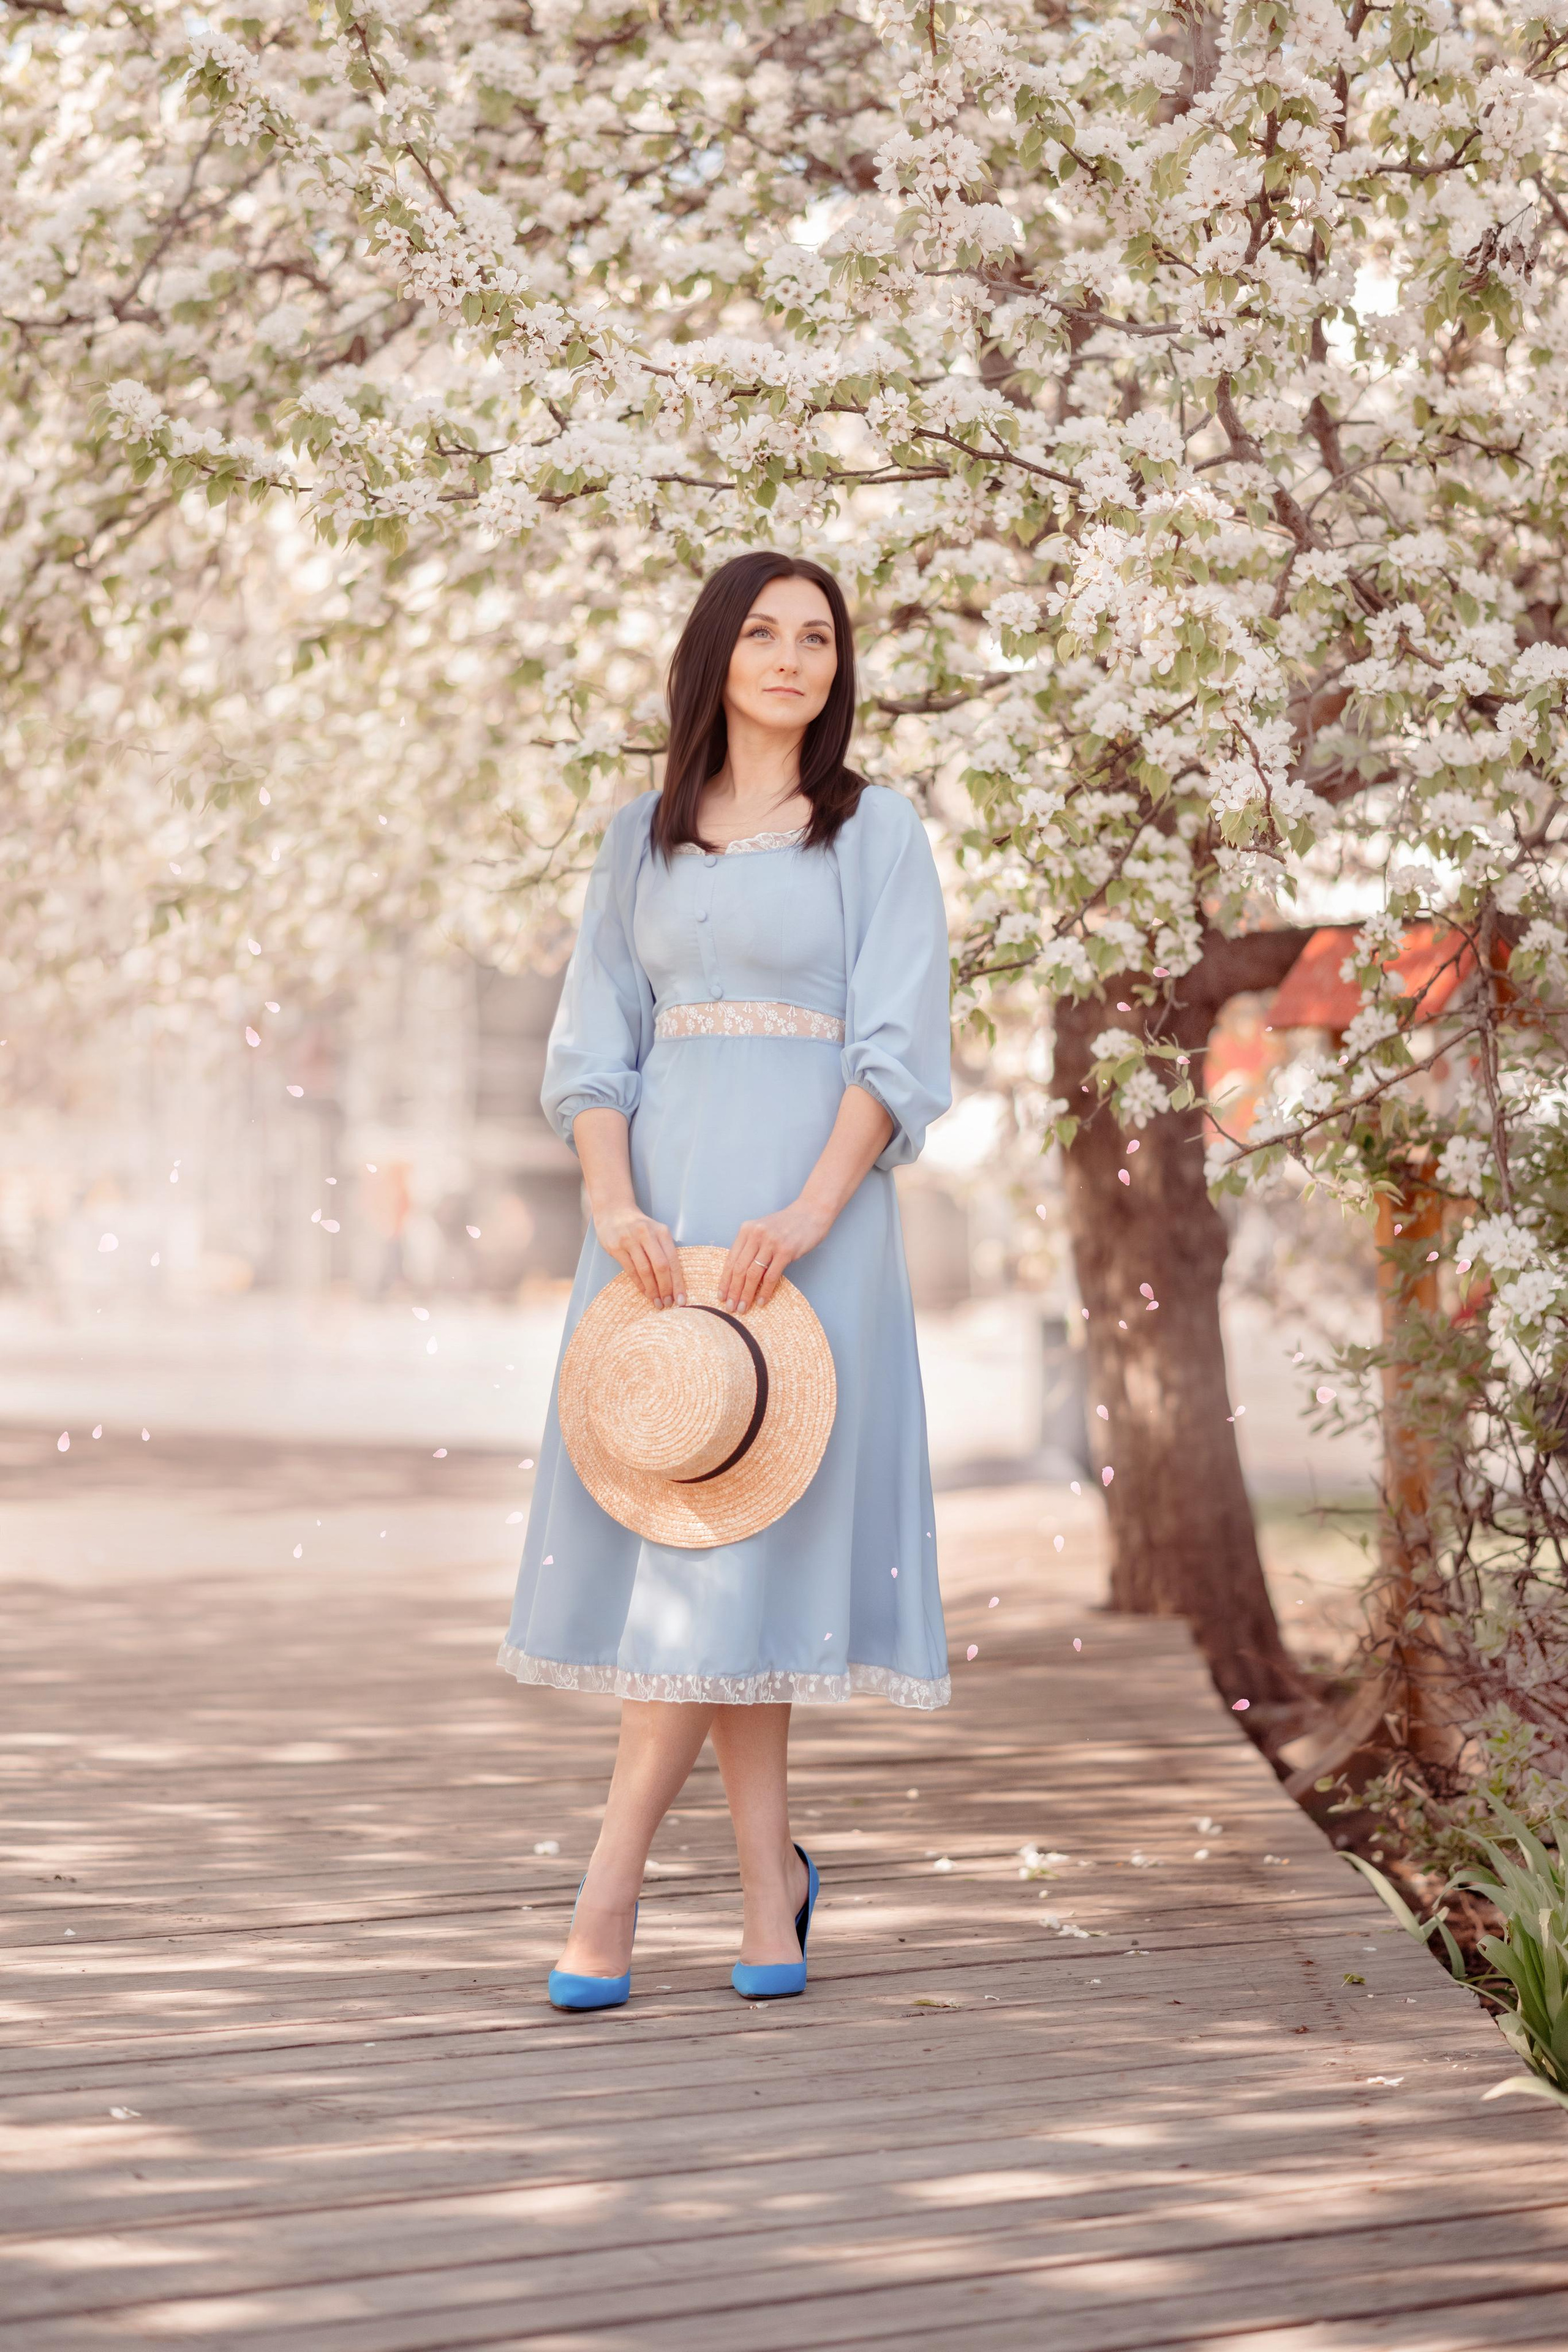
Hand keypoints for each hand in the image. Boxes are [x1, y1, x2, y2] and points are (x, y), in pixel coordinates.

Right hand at [594, 1201, 684, 1307]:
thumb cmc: (640, 1227)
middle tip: (668, 1304)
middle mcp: (647, 1234)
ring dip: (652, 1290)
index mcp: (661, 1231)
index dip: (678, 1282)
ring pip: (644, 1270)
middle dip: (666, 1288)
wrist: (614, 1211)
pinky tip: (645, 1293)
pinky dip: (639, 1284)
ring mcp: (630, 1240)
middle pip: (660, 1266)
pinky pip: (630, 1270)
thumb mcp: (656, 1232)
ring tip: (657, 1302)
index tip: (681, 1299)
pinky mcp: (616, 1247)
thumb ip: (665, 1251)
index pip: (673, 1260)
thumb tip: (675, 1282)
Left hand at [721, 1198, 832, 1313]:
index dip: (725, 1280)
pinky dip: (765, 1291)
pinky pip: (771, 1276)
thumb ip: (751, 1248)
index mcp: (746, 1230)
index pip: (731, 1260)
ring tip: (743, 1308)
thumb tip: (739, 1276)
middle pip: (739, 1269)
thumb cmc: (787, 1224)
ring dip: (746, 1294)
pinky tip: (761, 1302)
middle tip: (730, 1307)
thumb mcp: (763, 1230)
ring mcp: (771, 1242)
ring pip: (753, 1274)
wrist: (811, 1212)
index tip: (721, 1296)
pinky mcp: (786, 1251)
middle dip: (733, 1291)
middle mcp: (756, 1234)